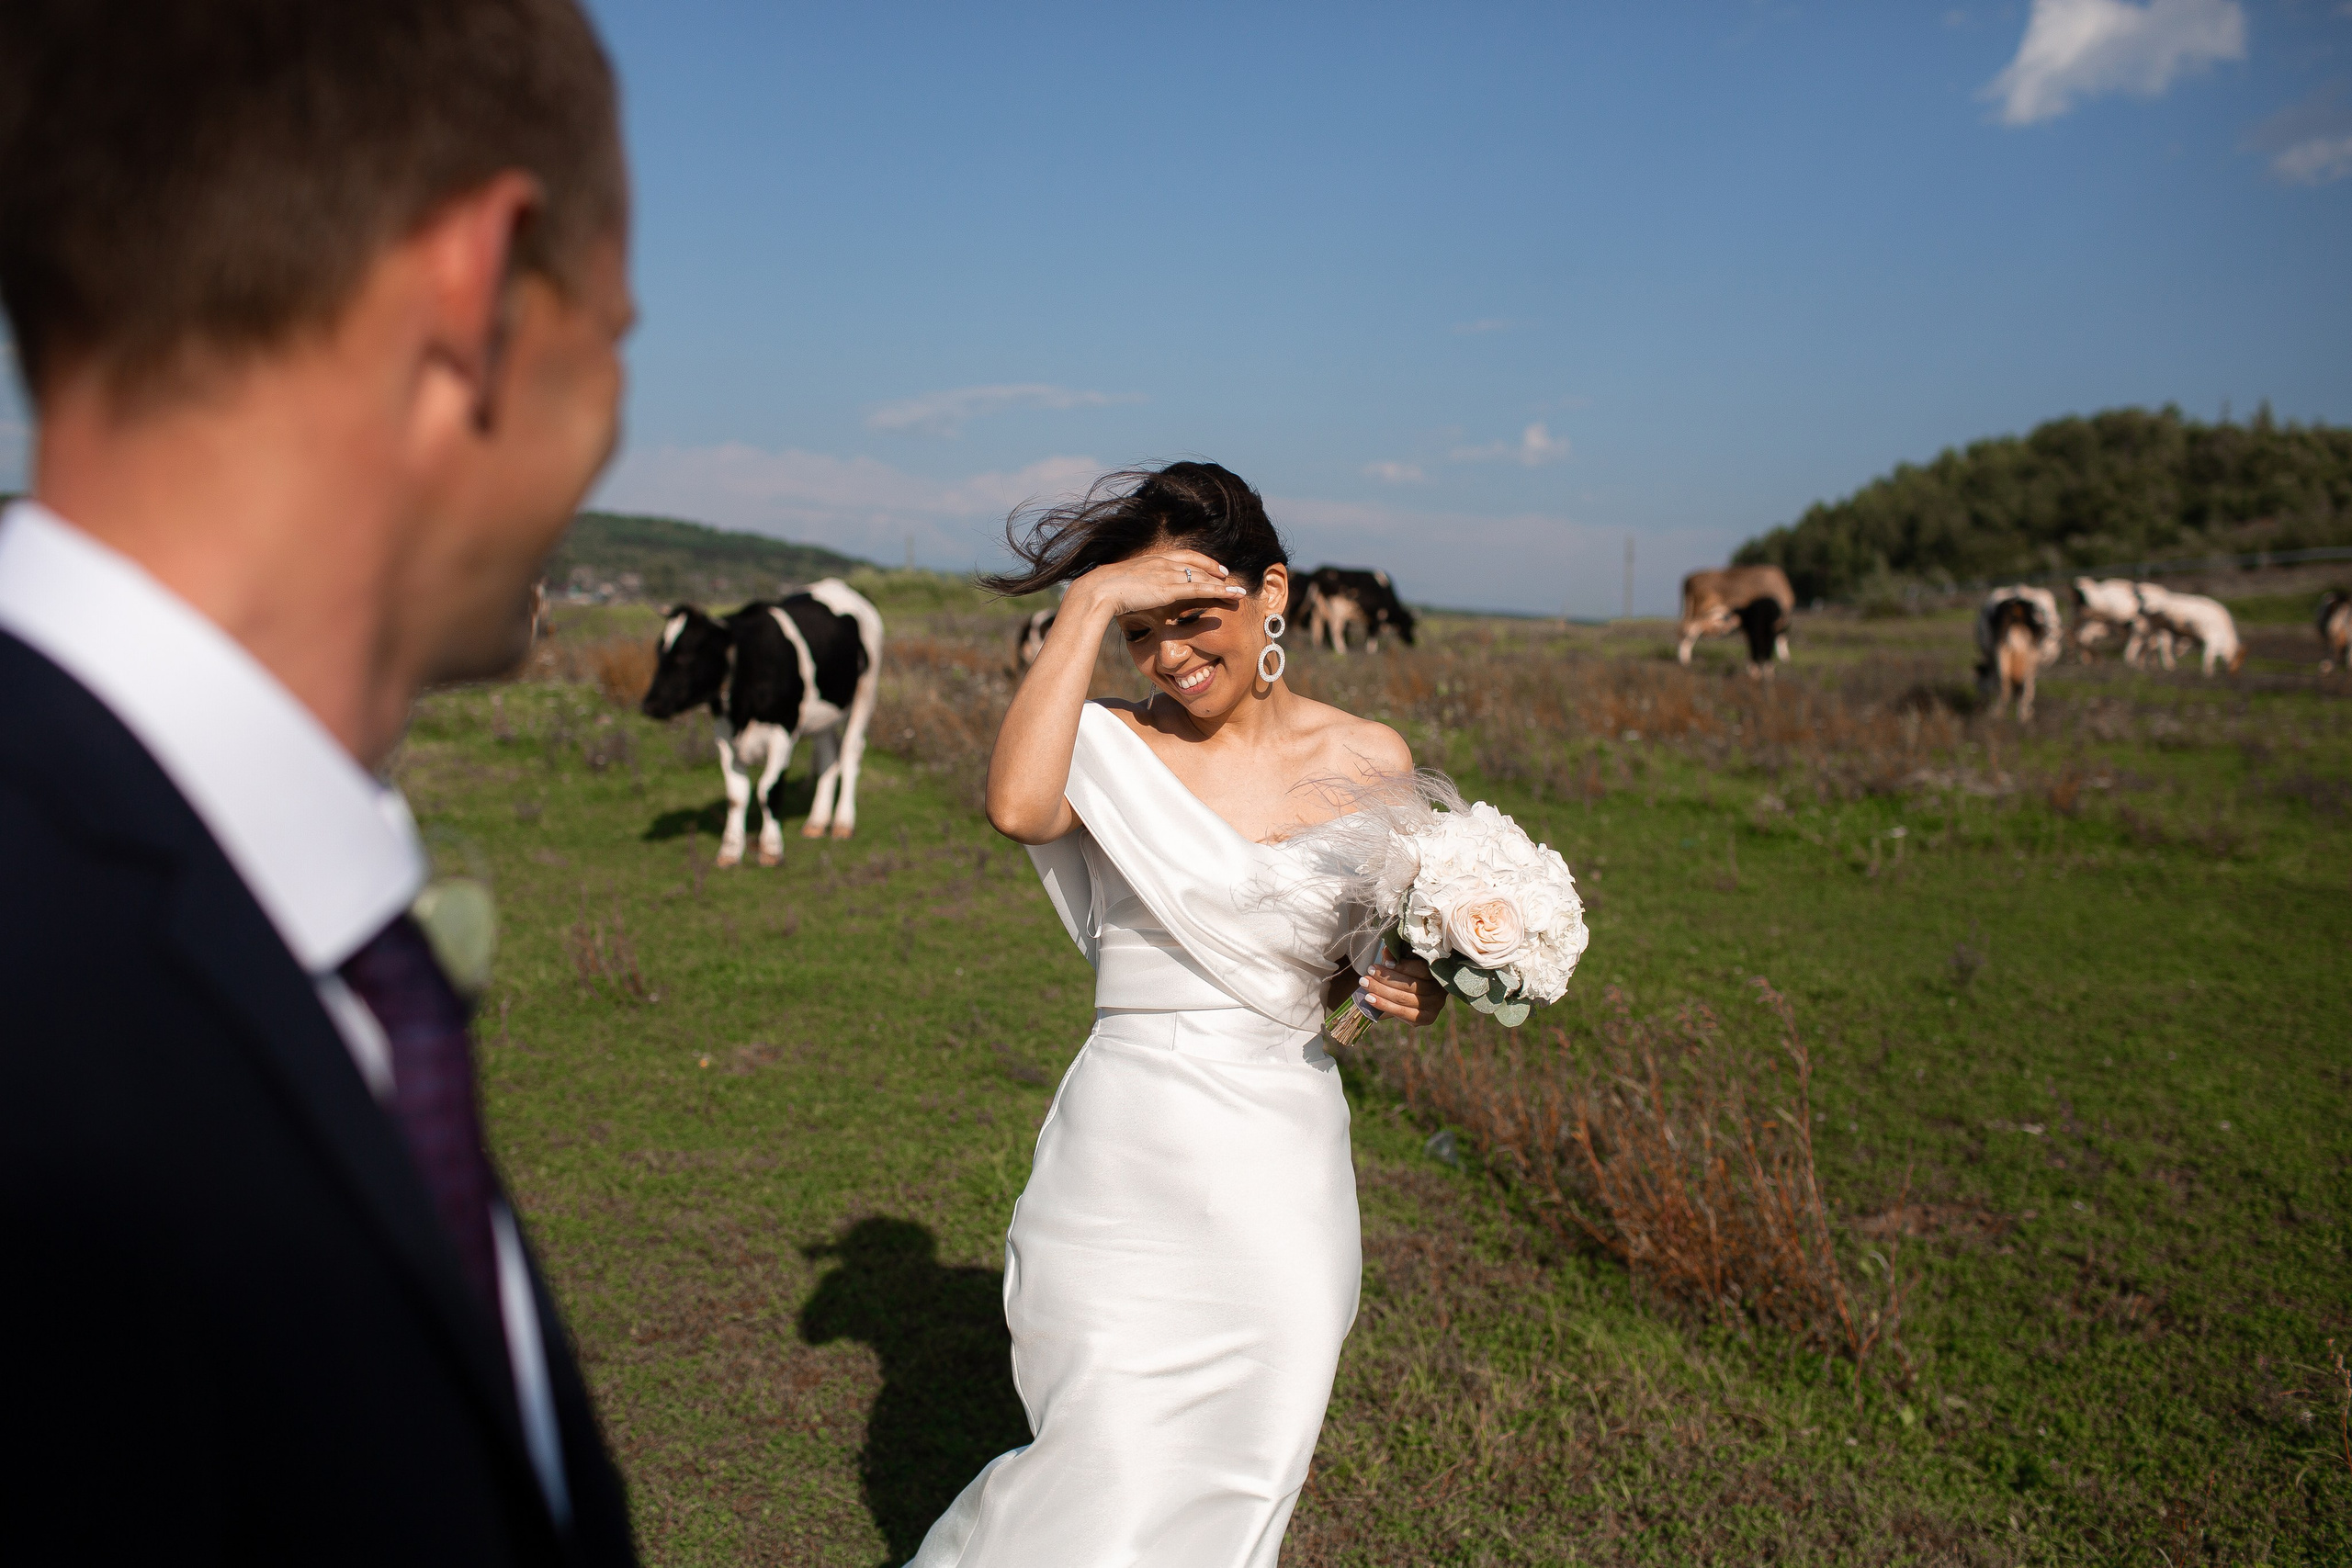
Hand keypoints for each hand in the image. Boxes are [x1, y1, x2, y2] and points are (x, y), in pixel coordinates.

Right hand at [1068, 548, 1245, 620]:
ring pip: (1203, 577)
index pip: (1186, 556)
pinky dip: (1219, 591)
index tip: (1216, 568)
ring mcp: (1168, 574)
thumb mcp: (1126, 585)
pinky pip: (1201, 588)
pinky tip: (1232, 595)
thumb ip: (1139, 589)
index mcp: (1154, 560)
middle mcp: (1164, 563)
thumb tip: (1140, 599)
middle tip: (1231, 580)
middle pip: (1198, 566)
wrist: (1100, 589)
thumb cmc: (1107, 591)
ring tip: (1239, 592)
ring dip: (1223, 585)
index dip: (1204, 562)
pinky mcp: (1170, 588)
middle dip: (1217, 573)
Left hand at [1363, 953, 1445, 1026]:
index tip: (1385, 962)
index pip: (1422, 970)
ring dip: (1381, 990)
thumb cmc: (1408, 976)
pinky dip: (1384, 1005)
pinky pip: (1403, 1012)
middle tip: (1369, 971)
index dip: (1403, 966)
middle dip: (1386, 978)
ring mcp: (1435, 1006)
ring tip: (1365, 983)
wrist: (1409, 997)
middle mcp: (1440, 990)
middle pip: (1411, 985)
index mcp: (1437, 972)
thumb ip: (1396, 957)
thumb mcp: (1404, 964)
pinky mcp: (1426, 1019)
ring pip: (1404, 998)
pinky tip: (1370, 998)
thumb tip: (1387, 951)